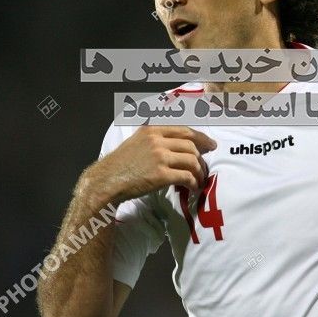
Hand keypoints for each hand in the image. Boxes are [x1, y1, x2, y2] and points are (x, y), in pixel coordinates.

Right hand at [80, 125, 216, 207]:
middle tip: (205, 167)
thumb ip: (156, 137)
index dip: (201, 138)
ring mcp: (159, 157)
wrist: (107, 181)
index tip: (210, 145)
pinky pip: (186, 176)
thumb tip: (180, 142)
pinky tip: (192, 187)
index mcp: (152, 129)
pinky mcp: (160, 175)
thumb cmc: (121, 163)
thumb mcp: (137, 140)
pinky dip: (193, 183)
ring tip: (199, 180)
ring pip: (192, 160)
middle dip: (202, 157)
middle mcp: (157, 140)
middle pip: (191, 145)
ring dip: (199, 172)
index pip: (185, 130)